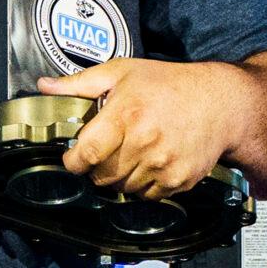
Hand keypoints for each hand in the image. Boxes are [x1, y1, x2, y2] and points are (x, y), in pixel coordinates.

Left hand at [38, 58, 248, 199]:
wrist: (221, 102)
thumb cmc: (170, 84)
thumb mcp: (122, 72)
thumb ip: (80, 83)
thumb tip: (45, 86)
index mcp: (125, 115)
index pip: (86, 153)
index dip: (73, 161)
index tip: (73, 158)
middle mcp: (144, 142)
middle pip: (102, 175)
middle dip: (96, 167)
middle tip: (104, 153)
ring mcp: (164, 164)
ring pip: (123, 188)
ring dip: (119, 177)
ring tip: (128, 155)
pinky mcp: (180, 180)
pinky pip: (148, 196)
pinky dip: (142, 186)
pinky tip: (148, 164)